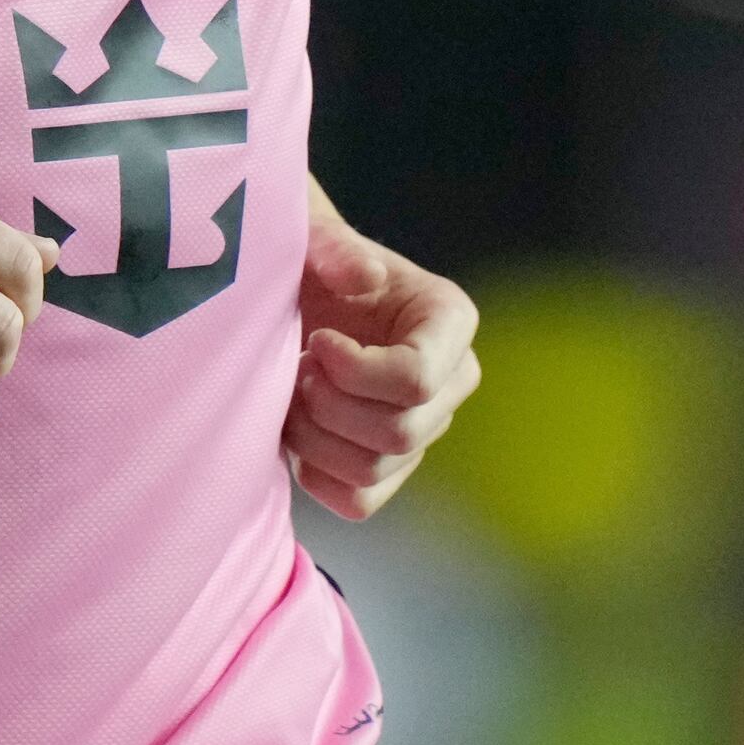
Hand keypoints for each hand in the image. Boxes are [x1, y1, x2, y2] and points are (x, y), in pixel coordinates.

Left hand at [291, 184, 476, 520]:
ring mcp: (424, 427)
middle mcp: (451, 378)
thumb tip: (366, 276)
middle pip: (399, 431)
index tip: (317, 341)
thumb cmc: (309, 265)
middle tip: (298, 367)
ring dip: (313, 438)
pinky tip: (296, 431)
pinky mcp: (390, 466)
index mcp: (449, 319)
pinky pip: (358, 501)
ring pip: (373, 470)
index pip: (418, 378)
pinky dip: (314, 473)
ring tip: (292, 393)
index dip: (355, 371)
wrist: (292, 298)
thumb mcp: (313, 243)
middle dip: (329, 405)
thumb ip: (335, 250)